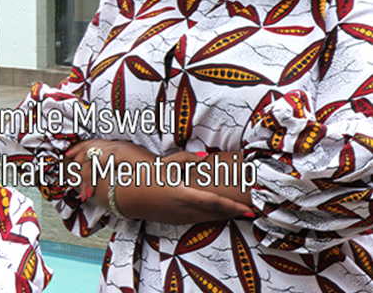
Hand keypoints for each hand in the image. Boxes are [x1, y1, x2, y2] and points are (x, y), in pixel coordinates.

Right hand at [65, 142, 251, 223]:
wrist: (125, 197)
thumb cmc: (144, 177)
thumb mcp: (164, 165)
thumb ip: (185, 159)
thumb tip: (206, 157)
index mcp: (181, 194)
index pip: (213, 202)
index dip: (232, 207)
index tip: (247, 209)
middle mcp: (183, 209)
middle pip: (214, 213)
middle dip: (233, 212)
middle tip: (252, 207)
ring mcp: (179, 218)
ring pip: (207, 218)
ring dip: (223, 215)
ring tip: (239, 209)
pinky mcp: (175, 220)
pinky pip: (198, 219)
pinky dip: (211, 216)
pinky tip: (217, 211)